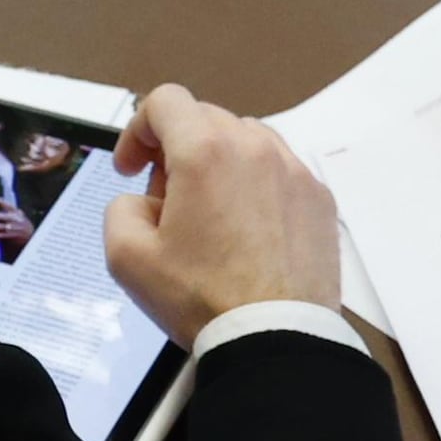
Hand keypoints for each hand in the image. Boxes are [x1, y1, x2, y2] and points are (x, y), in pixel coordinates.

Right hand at [102, 85, 344, 344]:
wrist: (276, 340)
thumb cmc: (202, 298)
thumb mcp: (127, 257)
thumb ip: (119, 207)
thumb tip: (145, 201)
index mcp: (204, 151)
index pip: (165, 101)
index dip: (138, 130)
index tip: (132, 170)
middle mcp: (254, 147)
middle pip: (205, 119)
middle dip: (176, 151)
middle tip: (168, 202)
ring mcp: (295, 171)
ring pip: (246, 141)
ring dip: (220, 164)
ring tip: (212, 217)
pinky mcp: (320, 198)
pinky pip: (280, 172)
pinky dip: (257, 187)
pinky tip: (249, 232)